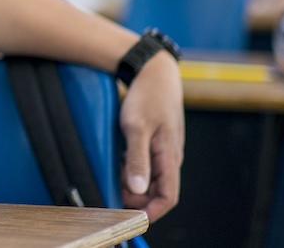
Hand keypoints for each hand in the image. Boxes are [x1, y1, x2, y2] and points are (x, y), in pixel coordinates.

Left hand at [118, 51, 183, 221]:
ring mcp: (163, 148)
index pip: (168, 197)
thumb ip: (137, 159)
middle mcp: (170, 156)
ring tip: (114, 170)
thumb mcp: (136, 127)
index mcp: (169, 156)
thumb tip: (137, 188)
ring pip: (149, 176)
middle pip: (157, 189)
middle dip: (137, 195)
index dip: (151, 210)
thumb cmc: (147, 96)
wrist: (153, 69)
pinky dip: (131, 166)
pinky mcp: (155, 140)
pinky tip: (118, 157)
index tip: (131, 214)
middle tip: (114, 187)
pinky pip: (145, 162)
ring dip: (132, 180)